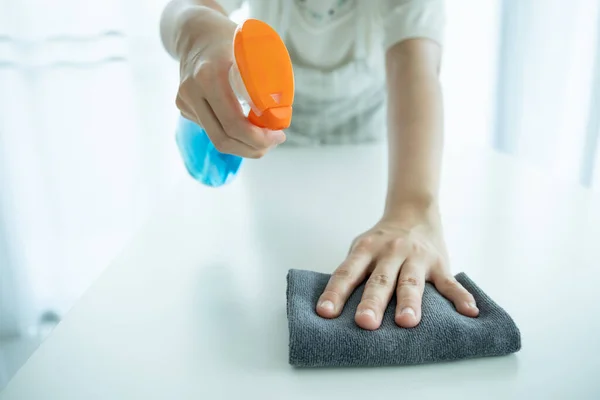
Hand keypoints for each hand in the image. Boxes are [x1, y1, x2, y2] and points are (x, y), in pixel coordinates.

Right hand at [175, 8, 284, 157]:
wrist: (195, 31)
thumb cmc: (230, 39)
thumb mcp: (252, 52)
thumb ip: (264, 80)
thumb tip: (280, 115)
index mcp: (210, 76)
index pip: (234, 124)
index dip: (259, 138)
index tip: (278, 135)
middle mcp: (192, 90)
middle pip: (223, 139)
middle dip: (252, 148)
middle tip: (272, 143)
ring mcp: (184, 101)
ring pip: (216, 139)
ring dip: (243, 145)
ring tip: (262, 138)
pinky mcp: (183, 107)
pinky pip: (211, 129)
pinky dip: (231, 133)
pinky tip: (243, 125)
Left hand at [316, 207, 478, 329]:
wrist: (414, 211)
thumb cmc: (381, 241)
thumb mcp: (362, 248)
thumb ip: (354, 273)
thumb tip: (335, 310)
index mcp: (366, 250)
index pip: (347, 272)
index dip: (335, 292)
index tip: (325, 313)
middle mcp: (390, 252)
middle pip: (380, 280)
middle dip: (372, 302)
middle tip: (365, 322)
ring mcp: (416, 258)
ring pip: (412, 282)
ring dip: (409, 302)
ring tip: (407, 321)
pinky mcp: (439, 264)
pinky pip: (450, 283)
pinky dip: (461, 297)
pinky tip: (469, 312)